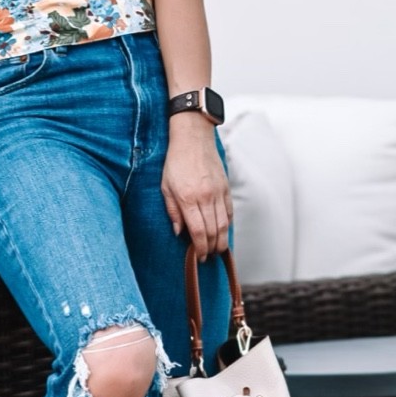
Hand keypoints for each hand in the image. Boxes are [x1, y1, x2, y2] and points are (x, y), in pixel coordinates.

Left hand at [161, 118, 231, 259]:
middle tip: (208, 257)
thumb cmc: (176, 162)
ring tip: (217, 250)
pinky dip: (228, 224)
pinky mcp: (226, 187)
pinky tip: (224, 231)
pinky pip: (229, 211)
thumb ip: (172, 211)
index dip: (200, 248)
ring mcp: (218, 192)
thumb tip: (179, 232)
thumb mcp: (165, 187)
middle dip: (211, 248)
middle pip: (213, 231)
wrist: (193, 139)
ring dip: (222, 240)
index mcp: (188, 198)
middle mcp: (205, 197)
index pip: (197, 231)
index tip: (199, 257)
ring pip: (224, 224)